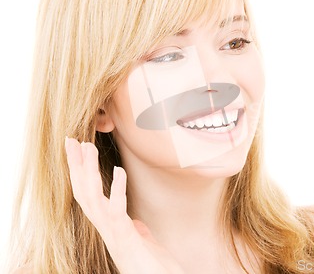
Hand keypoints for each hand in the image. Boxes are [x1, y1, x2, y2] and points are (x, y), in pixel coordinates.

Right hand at [65, 138, 183, 273]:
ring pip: (93, 198)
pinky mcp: (126, 238)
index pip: (90, 195)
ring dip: (88, 171)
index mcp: (110, 227)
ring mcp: (113, 234)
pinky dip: (117, 189)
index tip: (78, 150)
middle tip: (71, 140)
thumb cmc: (153, 268)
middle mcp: (106, 229)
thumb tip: (136, 222)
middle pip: (84, 193)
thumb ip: (137, 231)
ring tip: (87, 146)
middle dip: (76, 166)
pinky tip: (120, 170)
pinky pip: (117, 211)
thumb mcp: (143, 244)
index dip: (81, 174)